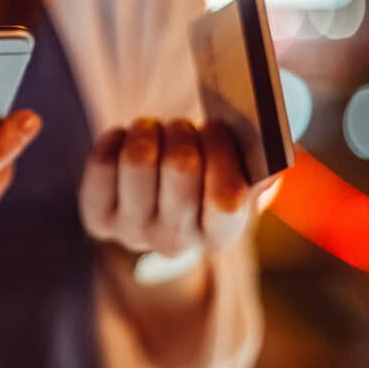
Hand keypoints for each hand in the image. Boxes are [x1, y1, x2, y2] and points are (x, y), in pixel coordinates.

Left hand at [79, 119, 273, 258]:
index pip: (227, 200)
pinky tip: (126, 140)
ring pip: (138, 160)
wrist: (156, 211)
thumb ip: (259, 164)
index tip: (216, 126)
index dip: (221, 152)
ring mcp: (132, 233)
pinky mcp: (98, 218)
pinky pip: (102, 162)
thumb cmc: (204, 181)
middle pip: (181, 168)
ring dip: (148, 131)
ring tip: (154, 130)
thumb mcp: (237, 178)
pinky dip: (115, 138)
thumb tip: (270, 141)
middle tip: (182, 127)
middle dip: (183, 133)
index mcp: (220, 235)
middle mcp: (175, 242)